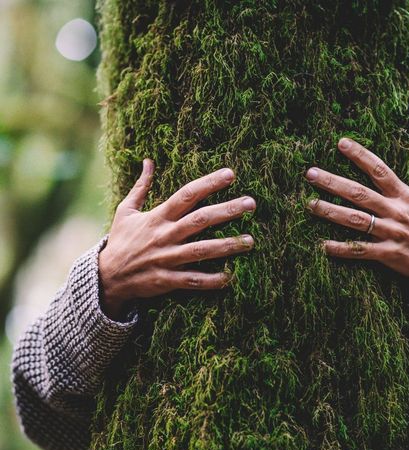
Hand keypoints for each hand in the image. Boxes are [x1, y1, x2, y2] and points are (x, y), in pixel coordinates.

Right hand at [98, 160, 255, 319]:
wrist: (107, 276)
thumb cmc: (121, 241)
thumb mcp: (126, 211)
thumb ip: (141, 186)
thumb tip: (148, 161)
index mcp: (158, 217)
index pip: (186, 195)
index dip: (208, 183)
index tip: (230, 174)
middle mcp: (165, 236)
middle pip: (200, 220)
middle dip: (227, 210)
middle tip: (251, 203)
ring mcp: (167, 258)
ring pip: (202, 250)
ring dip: (227, 245)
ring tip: (250, 240)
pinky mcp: (167, 280)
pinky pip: (193, 280)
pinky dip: (211, 280)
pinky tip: (231, 277)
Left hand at [304, 138, 408, 305]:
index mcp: (405, 196)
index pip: (380, 170)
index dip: (360, 156)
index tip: (341, 143)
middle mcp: (396, 212)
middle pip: (360, 194)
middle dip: (334, 183)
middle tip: (311, 174)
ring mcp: (391, 233)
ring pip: (356, 220)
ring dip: (332, 212)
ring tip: (310, 204)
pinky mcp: (388, 254)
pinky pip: (361, 250)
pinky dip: (342, 248)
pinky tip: (323, 245)